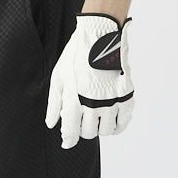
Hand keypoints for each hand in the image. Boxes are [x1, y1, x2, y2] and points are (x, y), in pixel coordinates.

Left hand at [45, 13, 134, 149]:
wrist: (99, 35)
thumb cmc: (76, 55)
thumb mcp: (58, 76)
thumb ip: (54, 103)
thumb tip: (51, 124)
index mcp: (75, 98)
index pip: (71, 131)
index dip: (68, 139)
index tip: (67, 141)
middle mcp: (94, 103)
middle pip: (89, 132)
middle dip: (82, 129)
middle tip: (81, 119)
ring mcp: (112, 100)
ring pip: (105, 130)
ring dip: (98, 127)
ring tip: (95, 117)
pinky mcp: (126, 95)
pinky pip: (123, 122)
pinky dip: (116, 126)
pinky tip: (110, 120)